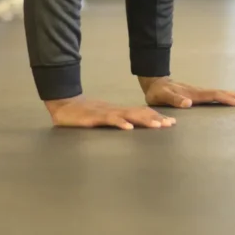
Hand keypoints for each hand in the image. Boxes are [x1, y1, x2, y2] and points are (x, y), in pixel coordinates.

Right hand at [44, 95, 176, 129]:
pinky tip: (128, 127)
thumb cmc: (83, 115)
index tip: (171, 122)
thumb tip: (132, 129)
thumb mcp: (103, 119)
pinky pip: (109, 120)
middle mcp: (115, 111)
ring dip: (144, 120)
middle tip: (171, 124)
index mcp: (118, 112)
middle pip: (139, 113)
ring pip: (128, 115)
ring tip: (157, 125)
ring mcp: (106, 113)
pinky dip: (120, 123)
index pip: (141, 113)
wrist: (63, 105)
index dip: (156, 117)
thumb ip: (116, 122)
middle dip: (156, 118)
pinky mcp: (94, 117)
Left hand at [139, 76, 234, 108]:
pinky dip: (226, 97)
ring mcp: (199, 92)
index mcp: (193, 93)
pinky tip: (231, 100)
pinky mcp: (198, 94)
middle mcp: (199, 92)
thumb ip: (174, 99)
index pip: (213, 95)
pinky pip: (215, 96)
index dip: (226, 99)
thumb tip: (188, 103)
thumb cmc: (158, 92)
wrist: (155, 83)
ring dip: (234, 96)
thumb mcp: (162, 96)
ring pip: (220, 93)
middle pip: (221, 93)